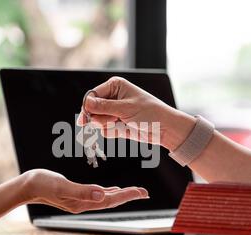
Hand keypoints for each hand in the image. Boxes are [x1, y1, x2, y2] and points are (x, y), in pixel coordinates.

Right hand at [21, 169, 148, 213]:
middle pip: (111, 201)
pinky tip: (112, 190)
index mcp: (82, 203)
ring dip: (120, 195)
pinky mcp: (76, 195)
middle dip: (128, 196)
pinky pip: (97, 195)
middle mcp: (83, 204)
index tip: (141, 192)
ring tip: (134, 192)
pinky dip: (107, 192)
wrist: (27, 187)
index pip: (110, 200)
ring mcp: (80, 201)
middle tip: (144, 192)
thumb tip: (102, 195)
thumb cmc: (42, 184)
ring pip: (106, 198)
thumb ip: (81, 191)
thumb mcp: (61, 186)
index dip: (126, 196)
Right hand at [77, 77, 195, 150]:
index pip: (92, 95)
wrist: (163, 128)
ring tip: (121, 123)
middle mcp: (112, 97)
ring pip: (97, 121)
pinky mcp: (116, 124)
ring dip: (107, 126)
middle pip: (92, 109)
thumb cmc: (150, 113)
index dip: (88, 107)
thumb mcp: (125, 108)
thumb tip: (86, 104)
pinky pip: (104, 131)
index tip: (87, 117)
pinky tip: (124, 129)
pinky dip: (113, 132)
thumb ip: (104, 106)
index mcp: (114, 86)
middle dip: (99, 118)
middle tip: (112, 120)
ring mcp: (113, 111)